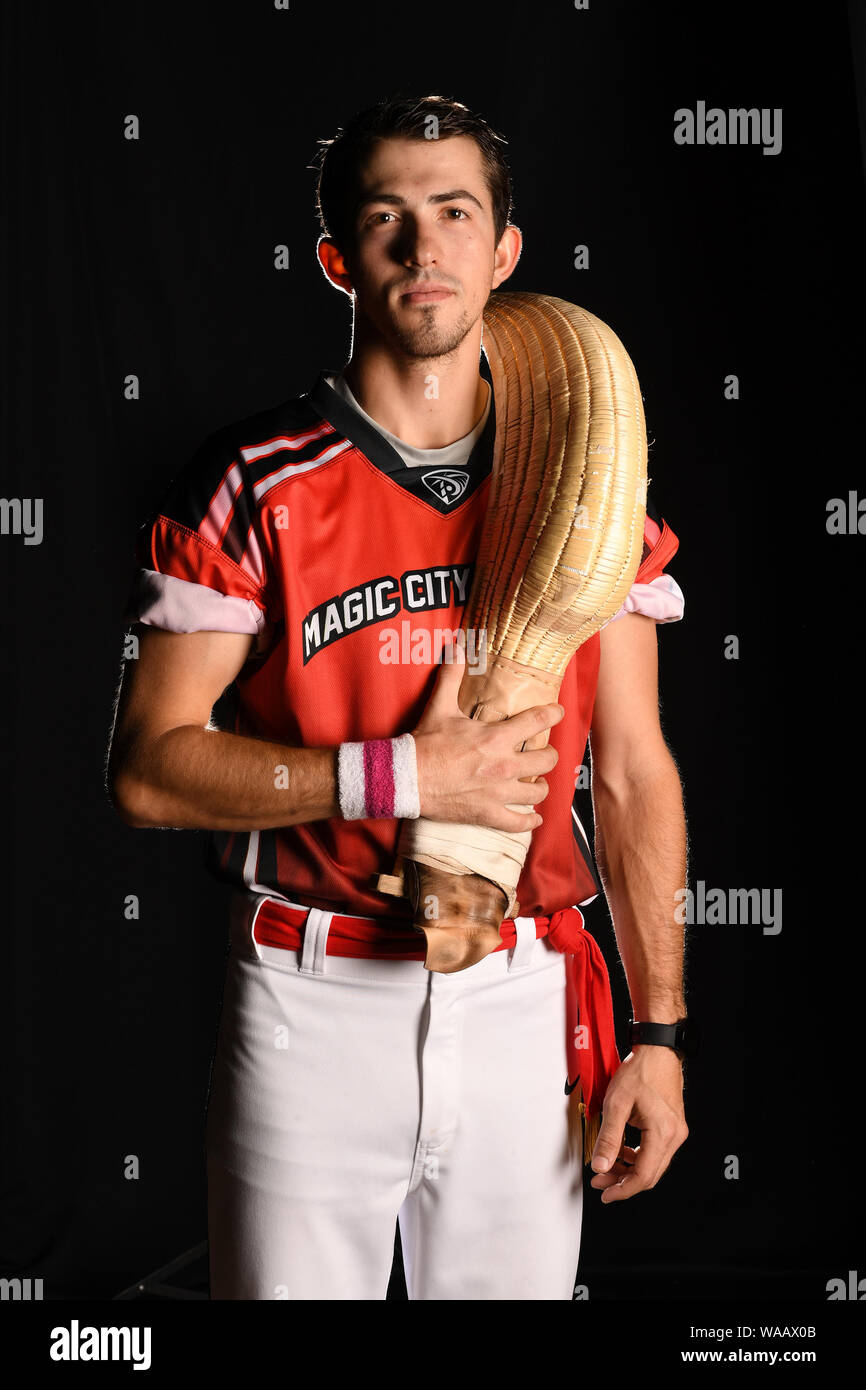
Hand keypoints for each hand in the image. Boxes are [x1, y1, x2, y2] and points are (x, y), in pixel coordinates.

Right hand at [411, 633, 563, 831]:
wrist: (405, 779)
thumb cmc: (424, 744)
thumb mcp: (440, 707)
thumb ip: (452, 676)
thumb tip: (458, 645)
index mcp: (496, 737)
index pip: (538, 720)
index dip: (553, 714)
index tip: (558, 712)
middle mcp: (504, 765)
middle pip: (547, 760)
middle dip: (549, 754)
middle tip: (544, 752)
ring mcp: (498, 793)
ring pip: (538, 791)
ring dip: (540, 786)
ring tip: (536, 782)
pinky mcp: (488, 814)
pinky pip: (519, 823)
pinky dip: (530, 822)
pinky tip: (534, 818)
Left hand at [589, 1046, 687, 1202]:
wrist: (658, 1050)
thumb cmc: (640, 1071)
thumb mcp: (616, 1104)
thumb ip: (608, 1138)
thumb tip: (600, 1166)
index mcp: (663, 1132)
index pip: (644, 1175)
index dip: (623, 1189)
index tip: (605, 1194)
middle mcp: (675, 1136)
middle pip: (650, 1174)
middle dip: (623, 1182)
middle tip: (600, 1182)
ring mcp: (676, 1132)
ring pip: (653, 1164)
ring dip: (629, 1169)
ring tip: (607, 1167)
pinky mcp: (672, 1126)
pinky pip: (655, 1151)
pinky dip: (637, 1156)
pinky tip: (622, 1152)